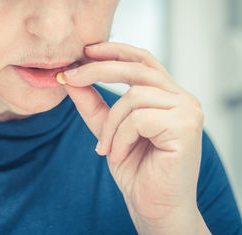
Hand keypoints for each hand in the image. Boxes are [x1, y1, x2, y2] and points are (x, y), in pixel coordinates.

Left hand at [60, 42, 209, 233]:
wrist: (153, 206)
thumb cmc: (135, 168)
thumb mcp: (107, 129)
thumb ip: (91, 103)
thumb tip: (69, 77)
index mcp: (166, 95)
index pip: (142, 60)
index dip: (114, 51)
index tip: (85, 50)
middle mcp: (181, 97)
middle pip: (136, 69)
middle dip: (97, 70)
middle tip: (68, 78)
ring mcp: (187, 110)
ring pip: (133, 97)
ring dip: (110, 125)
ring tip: (106, 149)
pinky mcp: (186, 126)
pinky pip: (138, 118)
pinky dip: (120, 138)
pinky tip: (119, 155)